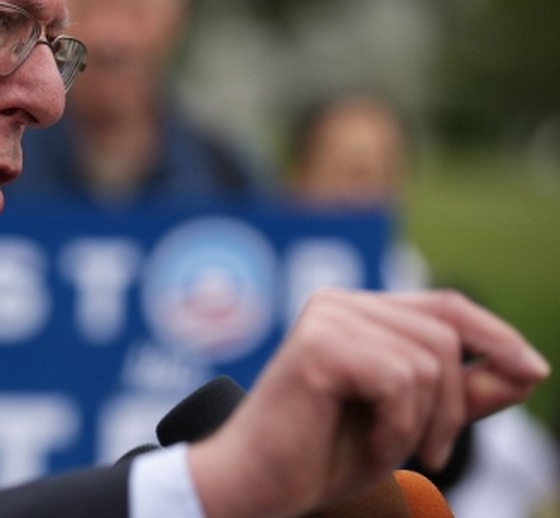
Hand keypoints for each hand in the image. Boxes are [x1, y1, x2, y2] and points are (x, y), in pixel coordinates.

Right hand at [187, 288, 549, 517]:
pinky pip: (399, 381)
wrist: (255, 485)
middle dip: (454, 404)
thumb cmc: (322, 455)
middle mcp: (338, 303)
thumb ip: (461, 394)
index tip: (532, 371)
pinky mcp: (317, 346)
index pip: (444, 307)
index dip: (495, 335)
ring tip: (387, 450)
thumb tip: (526, 367)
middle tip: (432, 454)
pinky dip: (396, 428)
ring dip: (423, 423)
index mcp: (355, 312)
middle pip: (445, 336)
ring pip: (428, 362)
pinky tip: (368, 446)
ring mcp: (326, 319)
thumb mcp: (409, 422)